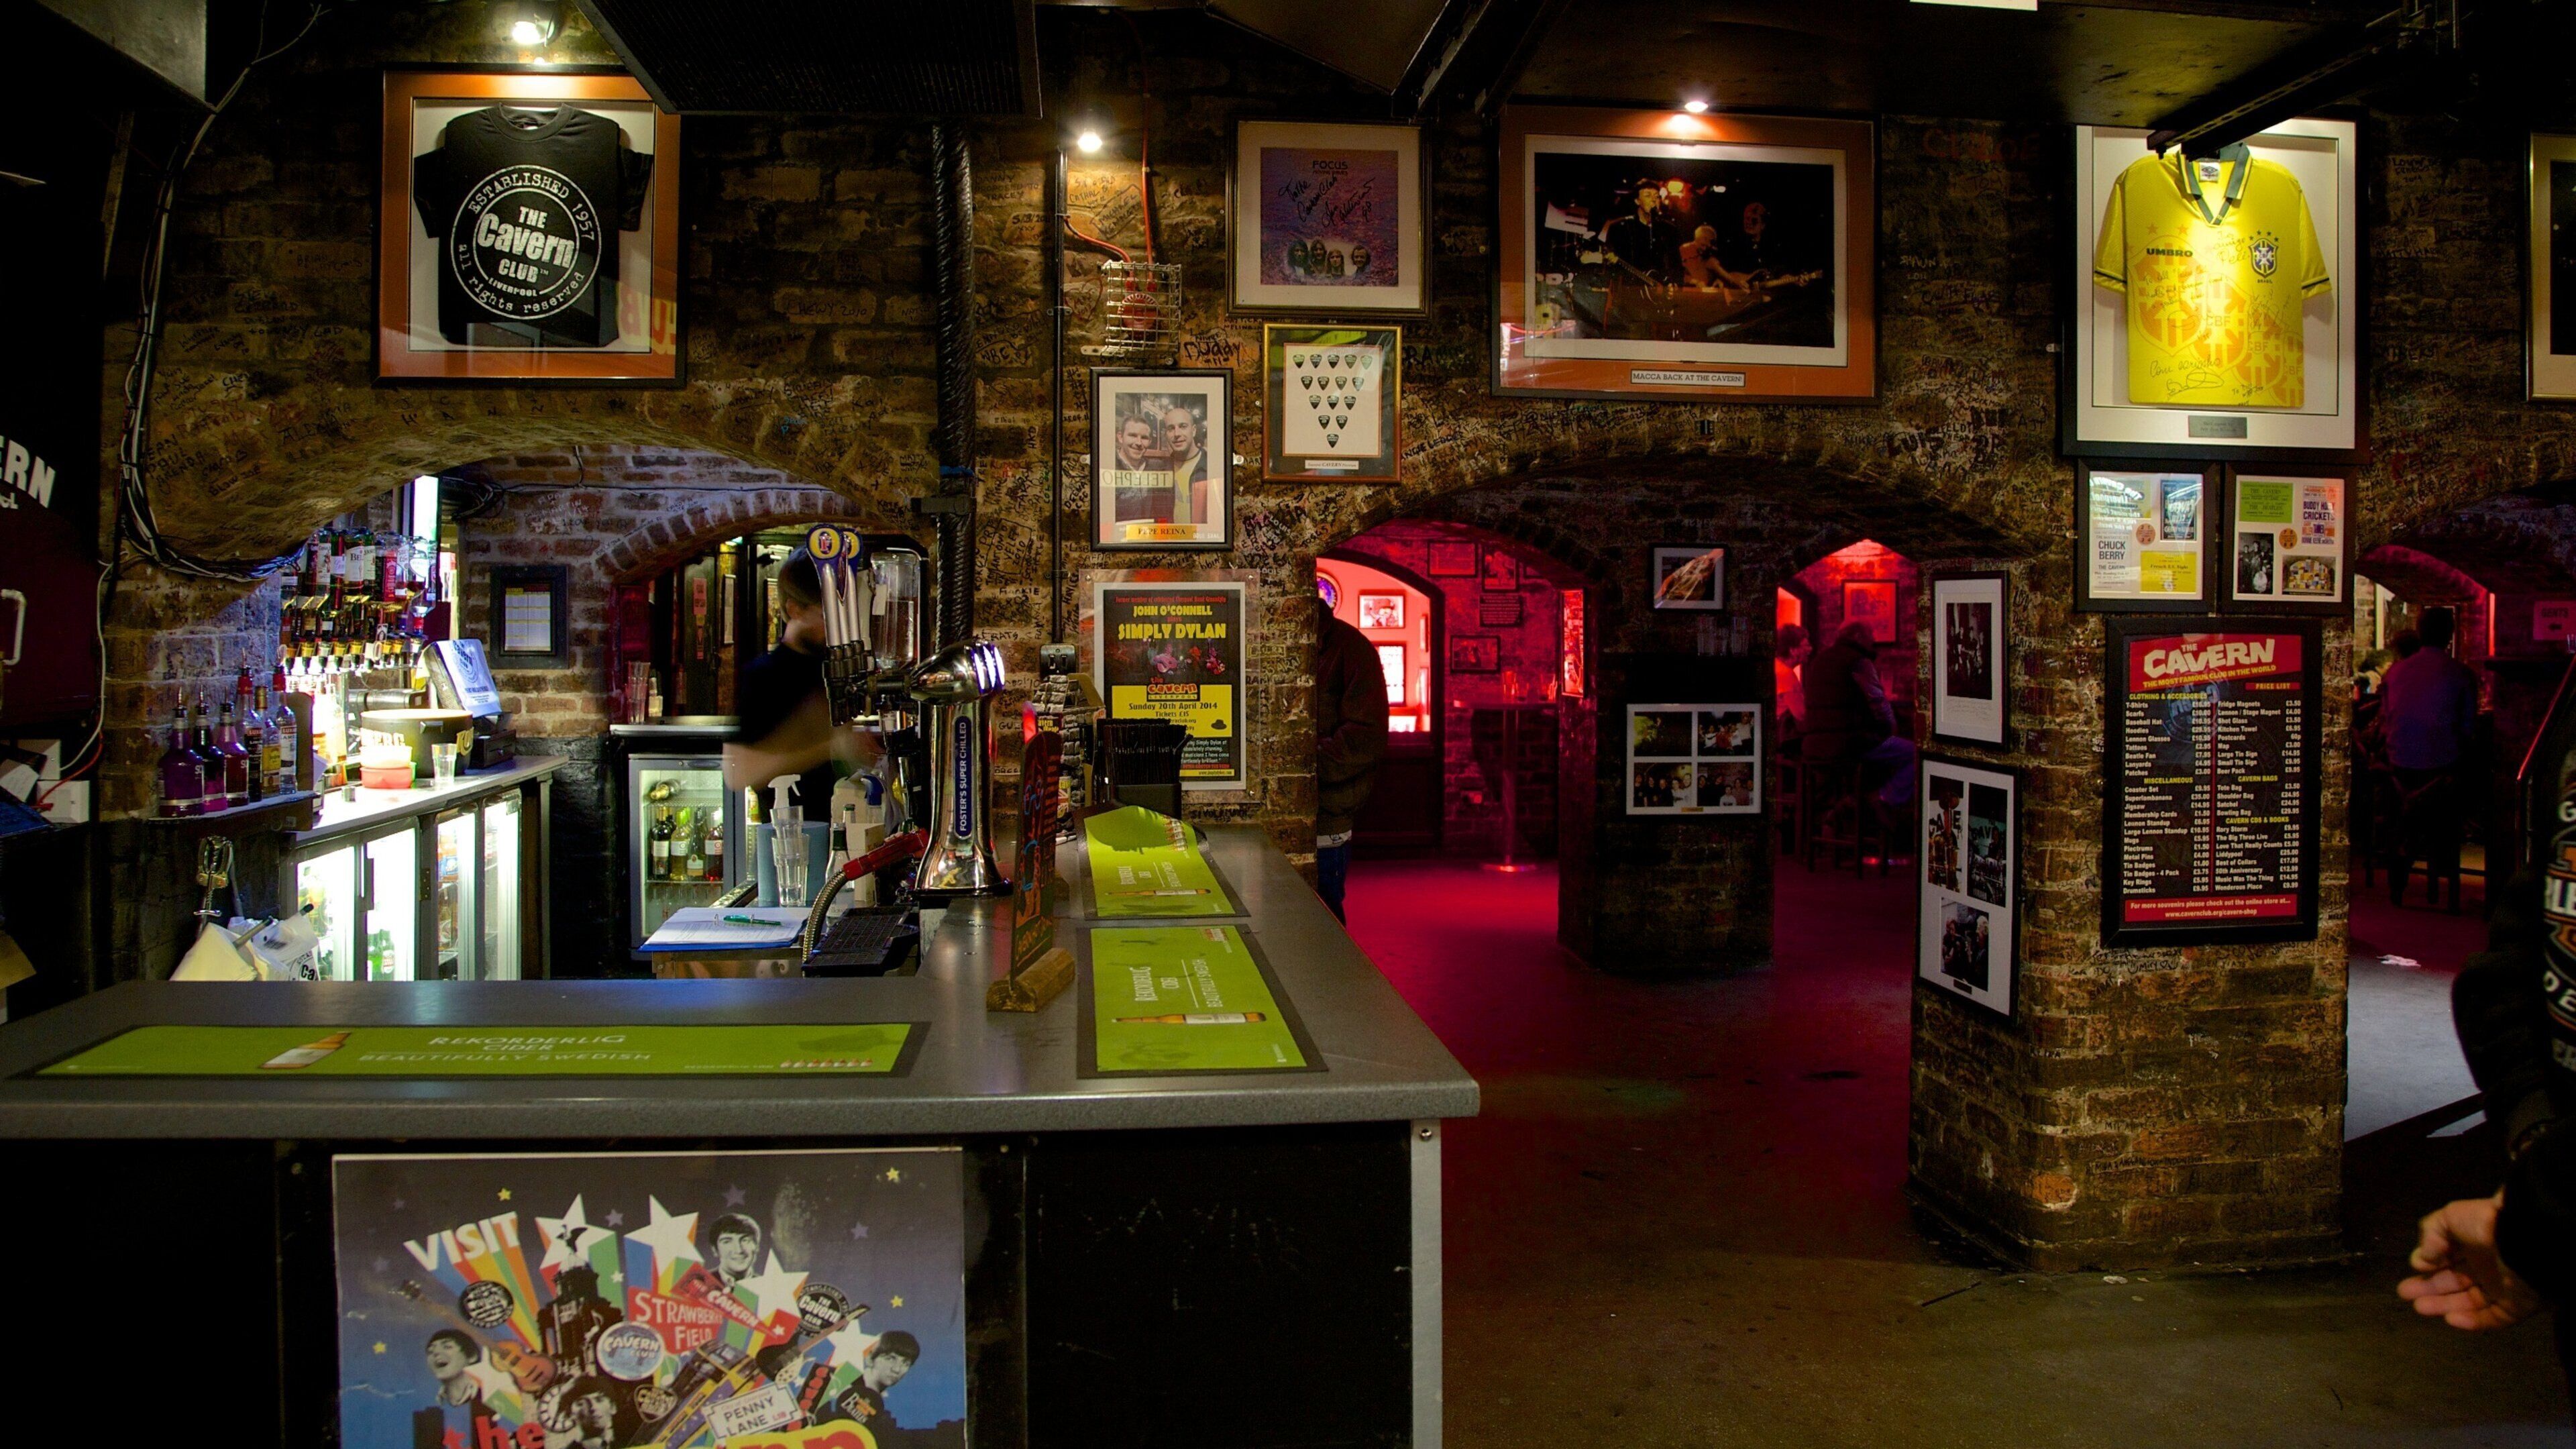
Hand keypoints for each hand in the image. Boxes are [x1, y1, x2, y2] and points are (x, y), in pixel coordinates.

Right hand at [2399, 1193, 2543, 1329]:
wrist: (2525, 1239)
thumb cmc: (2486, 1225)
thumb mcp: (2450, 1216)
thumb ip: (2430, 1234)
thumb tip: (2422, 1259)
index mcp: (2473, 1243)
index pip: (2447, 1259)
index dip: (2428, 1264)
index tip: (2415, 1267)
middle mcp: (2486, 1267)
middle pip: (2454, 1282)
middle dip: (2428, 1288)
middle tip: (2405, 1293)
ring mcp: (2501, 1289)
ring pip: (2469, 1302)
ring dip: (2443, 1306)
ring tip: (2419, 1307)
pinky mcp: (2515, 1308)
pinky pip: (2492, 1319)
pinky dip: (2471, 1322)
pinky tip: (2450, 1319)